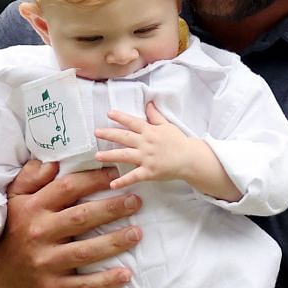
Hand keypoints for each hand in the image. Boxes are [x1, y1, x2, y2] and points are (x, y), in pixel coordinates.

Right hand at [0, 160, 142, 287]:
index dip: (93, 179)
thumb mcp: (13, 201)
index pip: (67, 188)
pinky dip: (105, 281)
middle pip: (82, 217)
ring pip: (86, 251)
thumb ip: (31, 179)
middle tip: (136, 201)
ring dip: (114, 242)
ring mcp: (45, 263)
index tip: (115, 174)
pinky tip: (126, 274)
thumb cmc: (12, 233)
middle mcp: (39, 234)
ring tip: (138, 233)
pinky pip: (83, 285)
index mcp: (32, 209)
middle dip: (112, 208)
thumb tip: (52, 161)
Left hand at [96, 102, 239, 199]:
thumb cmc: (179, 142)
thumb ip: (155, 116)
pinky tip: (113, 184)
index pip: (133, 122)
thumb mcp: (167, 125)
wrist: (190, 159)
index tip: (109, 113)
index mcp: (150, 131)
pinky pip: (134, 176)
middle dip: (109, 134)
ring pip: (125, 155)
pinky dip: (123, 181)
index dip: (121, 117)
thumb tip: (148, 103)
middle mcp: (146, 143)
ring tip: (97, 156)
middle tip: (96, 133)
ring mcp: (147, 158)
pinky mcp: (149, 172)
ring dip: (110, 156)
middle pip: (124, 137)